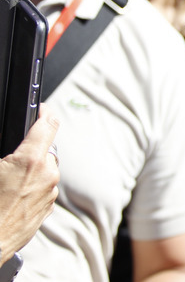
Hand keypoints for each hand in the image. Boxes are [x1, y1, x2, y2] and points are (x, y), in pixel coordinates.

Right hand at [0, 106, 59, 263]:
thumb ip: (4, 151)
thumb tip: (7, 147)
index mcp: (30, 160)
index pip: (47, 124)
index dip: (44, 111)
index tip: (41, 108)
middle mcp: (46, 174)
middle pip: (46, 149)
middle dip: (32, 147)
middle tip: (13, 156)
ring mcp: (48, 192)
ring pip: (46, 170)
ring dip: (33, 169)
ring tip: (9, 180)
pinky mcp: (47, 208)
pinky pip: (43, 188)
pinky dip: (33, 186)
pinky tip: (13, 195)